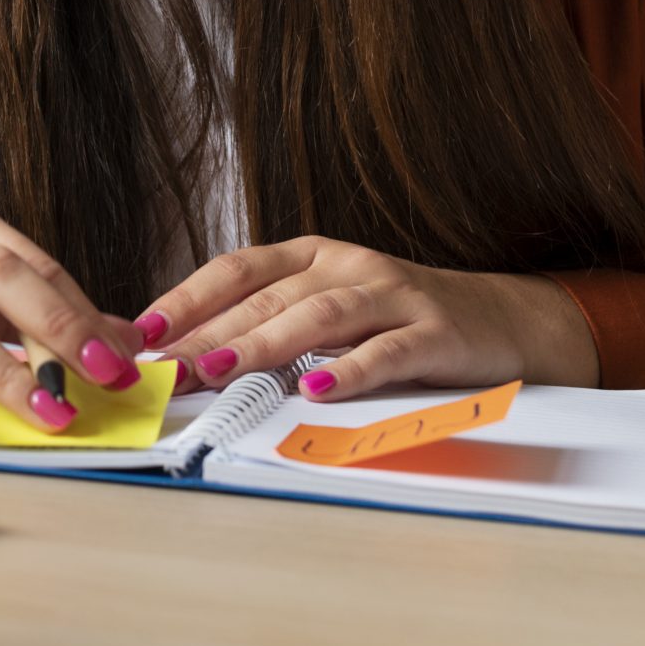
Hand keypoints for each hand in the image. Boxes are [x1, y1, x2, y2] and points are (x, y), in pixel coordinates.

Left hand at [133, 237, 598, 400]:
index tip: (144, 332)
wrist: (500, 318)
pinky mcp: (434, 332)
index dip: (187, 298)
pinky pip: (387, 351)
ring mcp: (392, 295)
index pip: (236, 271)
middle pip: (267, 298)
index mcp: (310, 256)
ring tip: (223, 368)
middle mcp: (345, 265)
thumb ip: (269, 325)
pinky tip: (318, 389)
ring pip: (318, 316)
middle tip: (167, 367)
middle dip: (210, 333)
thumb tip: (188, 359)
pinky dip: (350, 370)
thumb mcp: (328, 311)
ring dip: (265, 343)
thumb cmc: (396, 320)